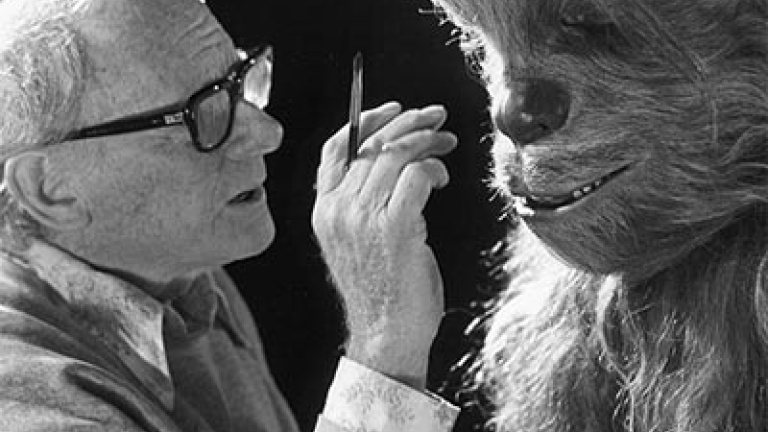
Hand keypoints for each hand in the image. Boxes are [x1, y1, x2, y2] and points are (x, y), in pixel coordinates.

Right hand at [313, 102, 456, 388]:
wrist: (386, 333)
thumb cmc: (381, 289)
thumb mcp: (357, 239)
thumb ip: (363, 201)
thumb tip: (397, 160)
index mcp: (324, 209)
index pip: (337, 147)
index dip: (366, 120)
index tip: (395, 110)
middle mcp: (338, 208)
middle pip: (372, 143)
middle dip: (410, 122)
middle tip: (436, 117)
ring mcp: (363, 216)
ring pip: (396, 154)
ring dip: (428, 141)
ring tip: (447, 145)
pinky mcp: (394, 225)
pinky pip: (417, 174)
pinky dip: (434, 168)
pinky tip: (441, 180)